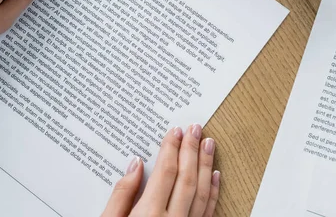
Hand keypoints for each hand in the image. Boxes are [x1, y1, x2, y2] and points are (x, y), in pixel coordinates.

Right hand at [102, 125, 219, 216]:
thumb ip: (120, 196)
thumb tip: (135, 165)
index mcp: (149, 216)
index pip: (166, 173)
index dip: (172, 149)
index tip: (175, 131)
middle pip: (187, 179)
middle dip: (192, 150)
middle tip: (196, 128)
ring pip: (203, 193)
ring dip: (207, 166)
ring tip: (209, 143)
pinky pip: (209, 213)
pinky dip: (214, 192)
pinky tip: (215, 176)